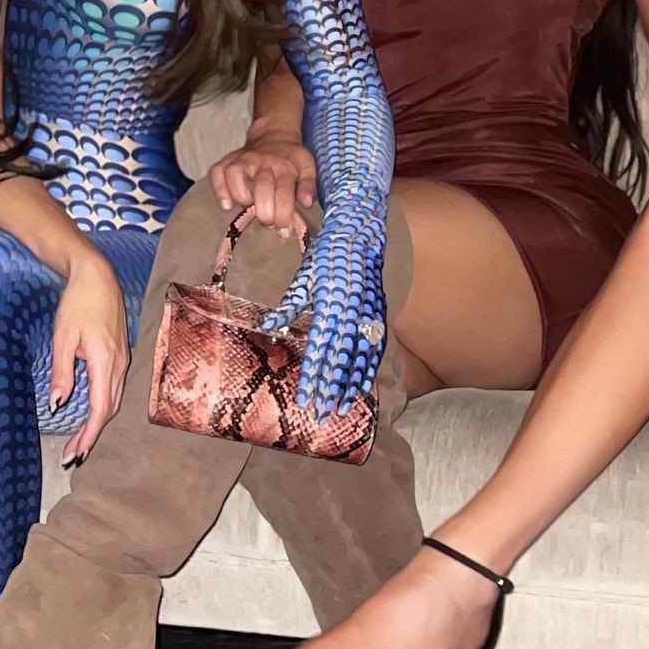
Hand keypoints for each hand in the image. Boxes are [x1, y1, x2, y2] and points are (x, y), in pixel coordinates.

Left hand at [50, 247, 129, 462]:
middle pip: (110, 410)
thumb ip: (62, 372)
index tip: (74, 453)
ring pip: (114, 400)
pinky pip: (114, 388)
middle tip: (73, 455)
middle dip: (92, 435)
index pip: (100, 409)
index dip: (88, 434)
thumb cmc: (78, 303)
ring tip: (81, 441)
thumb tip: (58, 403)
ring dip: (98, 423)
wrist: (98, 276)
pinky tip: (91, 413)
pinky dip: (103, 407)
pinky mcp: (120, 355)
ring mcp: (122, 359)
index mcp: (105, 361)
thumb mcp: (63, 337)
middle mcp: (119, 364)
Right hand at [209, 129, 316, 232]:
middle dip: (265, 212)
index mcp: (285, 167)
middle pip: (261, 188)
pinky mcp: (227, 160)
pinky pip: (217, 172)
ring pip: (235, 176)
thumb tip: (306, 202)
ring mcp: (242, 160)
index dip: (283, 213)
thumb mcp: (307, 168)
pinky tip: (227, 203)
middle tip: (268, 221)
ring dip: (241, 197)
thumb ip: (308, 186)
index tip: (283, 225)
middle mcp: (263, 162)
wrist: (273, 136)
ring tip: (249, 206)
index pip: (284, 192)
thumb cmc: (290, 158)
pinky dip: (219, 189)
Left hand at [264, 189, 388, 414]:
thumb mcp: (304, 277)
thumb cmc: (326, 255)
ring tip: (342, 409)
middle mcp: (352, 312)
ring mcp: (369, 314)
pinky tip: (363, 386)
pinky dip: (369, 368)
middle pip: (341, 360)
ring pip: (361, 358)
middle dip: (330, 390)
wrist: (361, 232)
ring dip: (351, 385)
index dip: (313, 376)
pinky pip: (376, 347)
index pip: (320, 349)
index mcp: (331, 303)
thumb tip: (268, 326)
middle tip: (321, 416)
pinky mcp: (380, 313)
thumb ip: (289, 305)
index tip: (305, 399)